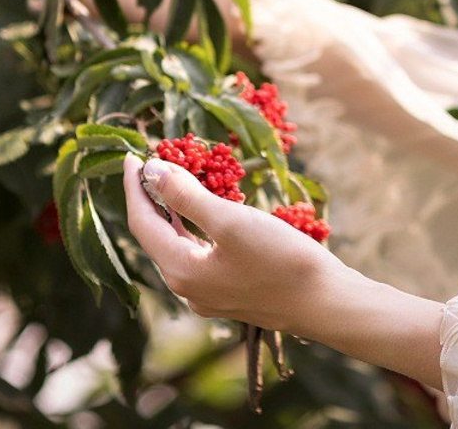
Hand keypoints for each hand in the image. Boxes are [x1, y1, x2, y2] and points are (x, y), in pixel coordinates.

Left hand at [120, 153, 332, 334]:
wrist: (326, 303)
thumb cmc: (280, 260)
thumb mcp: (230, 221)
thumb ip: (186, 196)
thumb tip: (151, 171)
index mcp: (180, 271)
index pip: (142, 223)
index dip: (134, 187)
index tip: (131, 155)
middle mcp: (187, 287)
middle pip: (156, 236)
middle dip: (151, 198)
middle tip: (152, 163)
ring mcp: (208, 294)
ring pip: (178, 245)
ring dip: (173, 212)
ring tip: (173, 180)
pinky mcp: (229, 292)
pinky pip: (199, 254)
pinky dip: (194, 227)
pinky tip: (204, 212)